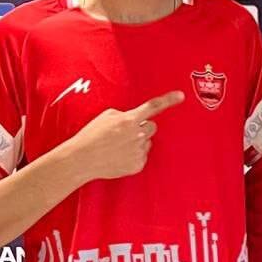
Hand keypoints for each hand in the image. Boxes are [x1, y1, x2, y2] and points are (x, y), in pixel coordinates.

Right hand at [65, 91, 184, 181]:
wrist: (81, 159)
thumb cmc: (91, 136)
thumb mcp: (106, 117)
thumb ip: (125, 115)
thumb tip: (137, 119)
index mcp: (129, 120)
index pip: (152, 107)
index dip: (168, 100)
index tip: (181, 95)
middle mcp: (137, 134)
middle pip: (152, 127)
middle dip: (143, 128)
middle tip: (126, 133)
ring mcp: (138, 151)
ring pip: (147, 142)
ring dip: (137, 142)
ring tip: (117, 147)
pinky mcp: (137, 165)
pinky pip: (143, 156)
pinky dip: (134, 156)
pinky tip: (119, 156)